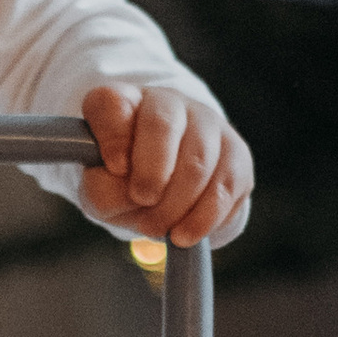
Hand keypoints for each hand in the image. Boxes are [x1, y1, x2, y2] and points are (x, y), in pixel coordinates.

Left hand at [81, 84, 252, 248]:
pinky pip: (225, 185)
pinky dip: (203, 217)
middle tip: (142, 201)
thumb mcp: (101, 188)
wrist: (165, 189)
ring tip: (158, 227)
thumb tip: (130, 195)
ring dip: (175, 203)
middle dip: (151, 172)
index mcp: (123, 103)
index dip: (114, 135)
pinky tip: (185, 234)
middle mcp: (167, 102)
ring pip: (198, 159)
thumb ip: (104, 190)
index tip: (115, 167)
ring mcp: (206, 122)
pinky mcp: (236, 152)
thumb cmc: (126, 183)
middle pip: (162, 124)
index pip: (113, 103)